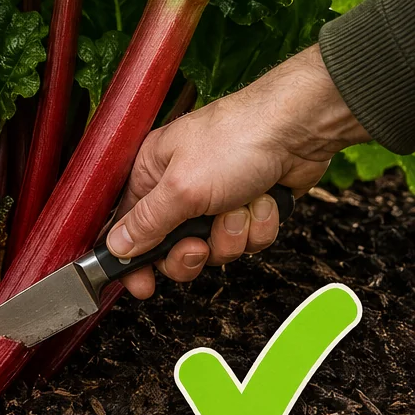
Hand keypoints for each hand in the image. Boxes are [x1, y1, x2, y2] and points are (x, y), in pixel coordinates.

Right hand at [109, 45, 367, 298]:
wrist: (299, 127)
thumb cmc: (235, 140)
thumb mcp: (181, 188)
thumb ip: (146, 223)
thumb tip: (115, 247)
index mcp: (151, 176)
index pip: (129, 229)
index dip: (134, 261)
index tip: (143, 286)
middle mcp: (181, 190)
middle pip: (173, 249)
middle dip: (193, 252)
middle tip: (200, 245)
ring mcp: (217, 200)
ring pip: (217, 248)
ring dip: (233, 234)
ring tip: (241, 206)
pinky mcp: (250, 206)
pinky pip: (249, 240)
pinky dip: (260, 225)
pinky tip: (264, 200)